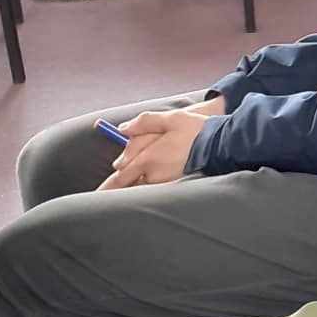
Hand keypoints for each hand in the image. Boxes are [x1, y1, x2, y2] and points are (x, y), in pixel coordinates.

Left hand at [97, 104, 215, 190]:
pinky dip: (148, 186)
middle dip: (115, 192)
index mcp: (148, 159)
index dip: (106, 188)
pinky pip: (156, 187)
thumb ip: (143, 123)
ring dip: (133, 188)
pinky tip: (146, 185)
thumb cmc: (196, 130)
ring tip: (121, 190)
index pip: (120, 177)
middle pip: (128, 188)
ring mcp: (166, 181)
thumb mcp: (169, 118)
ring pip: (142, 187)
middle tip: (101, 198)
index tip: (94, 197)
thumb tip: (122, 129)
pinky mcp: (176, 182)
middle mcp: (155, 174)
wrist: (222, 144)